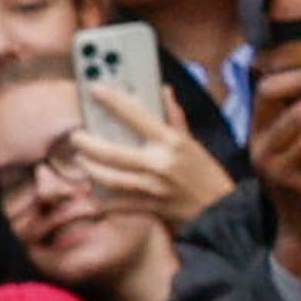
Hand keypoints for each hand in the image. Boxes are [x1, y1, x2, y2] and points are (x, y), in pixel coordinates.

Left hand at [76, 78, 234, 228]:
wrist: (223, 211)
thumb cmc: (208, 175)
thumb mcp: (194, 143)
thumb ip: (175, 118)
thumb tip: (164, 92)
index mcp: (172, 142)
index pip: (136, 115)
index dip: (113, 100)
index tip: (95, 90)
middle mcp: (160, 163)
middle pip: (110, 151)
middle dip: (86, 143)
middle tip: (76, 136)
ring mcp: (153, 188)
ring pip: (108, 177)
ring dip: (89, 168)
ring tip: (82, 160)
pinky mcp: (150, 207)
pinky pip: (118, 204)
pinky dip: (103, 200)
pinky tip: (94, 193)